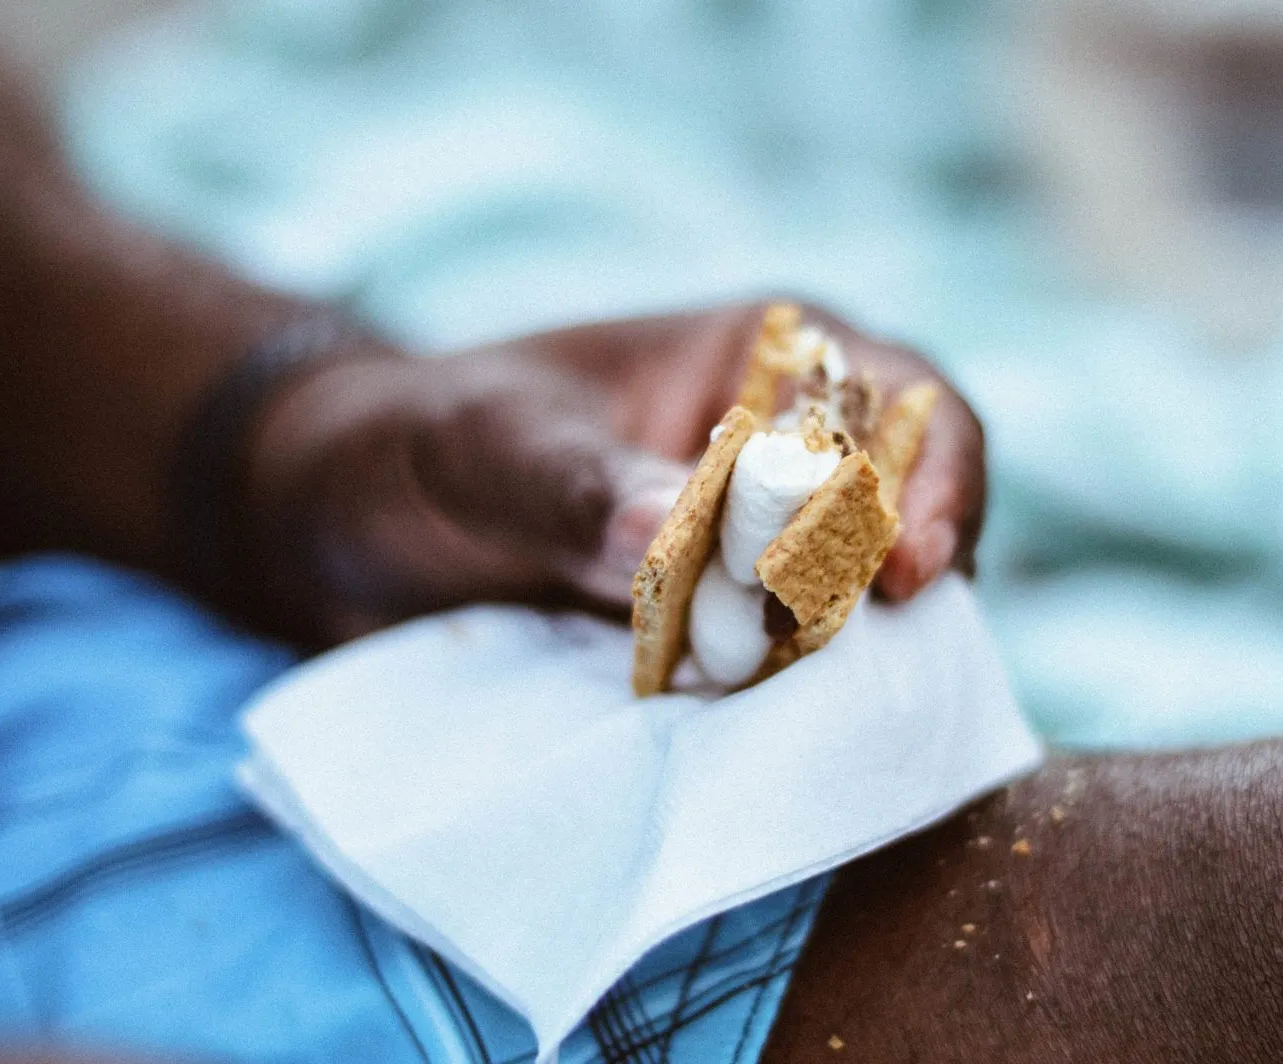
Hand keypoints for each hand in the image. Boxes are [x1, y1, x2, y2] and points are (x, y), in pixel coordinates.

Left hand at [243, 302, 984, 642]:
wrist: (351, 523)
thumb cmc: (418, 443)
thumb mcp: (483, 446)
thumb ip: (570, 483)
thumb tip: (664, 536)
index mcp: (755, 352)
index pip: (897, 393)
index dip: (931, 472)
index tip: (907, 564)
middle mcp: (783, 444)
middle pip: (909, 501)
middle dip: (906, 570)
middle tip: (863, 645)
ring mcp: (761, 541)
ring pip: (864, 593)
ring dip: (853, 642)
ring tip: (806, 692)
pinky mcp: (727, 623)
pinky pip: (796, 658)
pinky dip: (796, 690)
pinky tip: (764, 720)